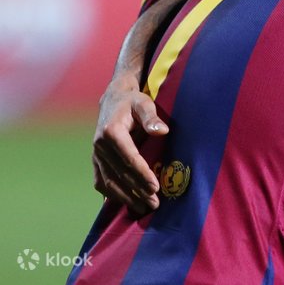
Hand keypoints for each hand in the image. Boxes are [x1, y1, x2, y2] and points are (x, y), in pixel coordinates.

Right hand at [93, 78, 166, 214]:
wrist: (113, 100)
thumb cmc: (132, 102)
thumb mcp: (144, 103)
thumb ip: (151, 117)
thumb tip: (162, 131)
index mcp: (111, 132)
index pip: (129, 158)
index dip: (142, 174)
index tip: (155, 187)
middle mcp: (99, 146)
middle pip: (120, 173)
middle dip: (137, 190)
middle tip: (154, 203)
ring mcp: (95, 155)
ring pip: (109, 181)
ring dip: (125, 197)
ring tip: (143, 208)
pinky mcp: (95, 161)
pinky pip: (101, 182)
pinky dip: (111, 195)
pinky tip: (125, 204)